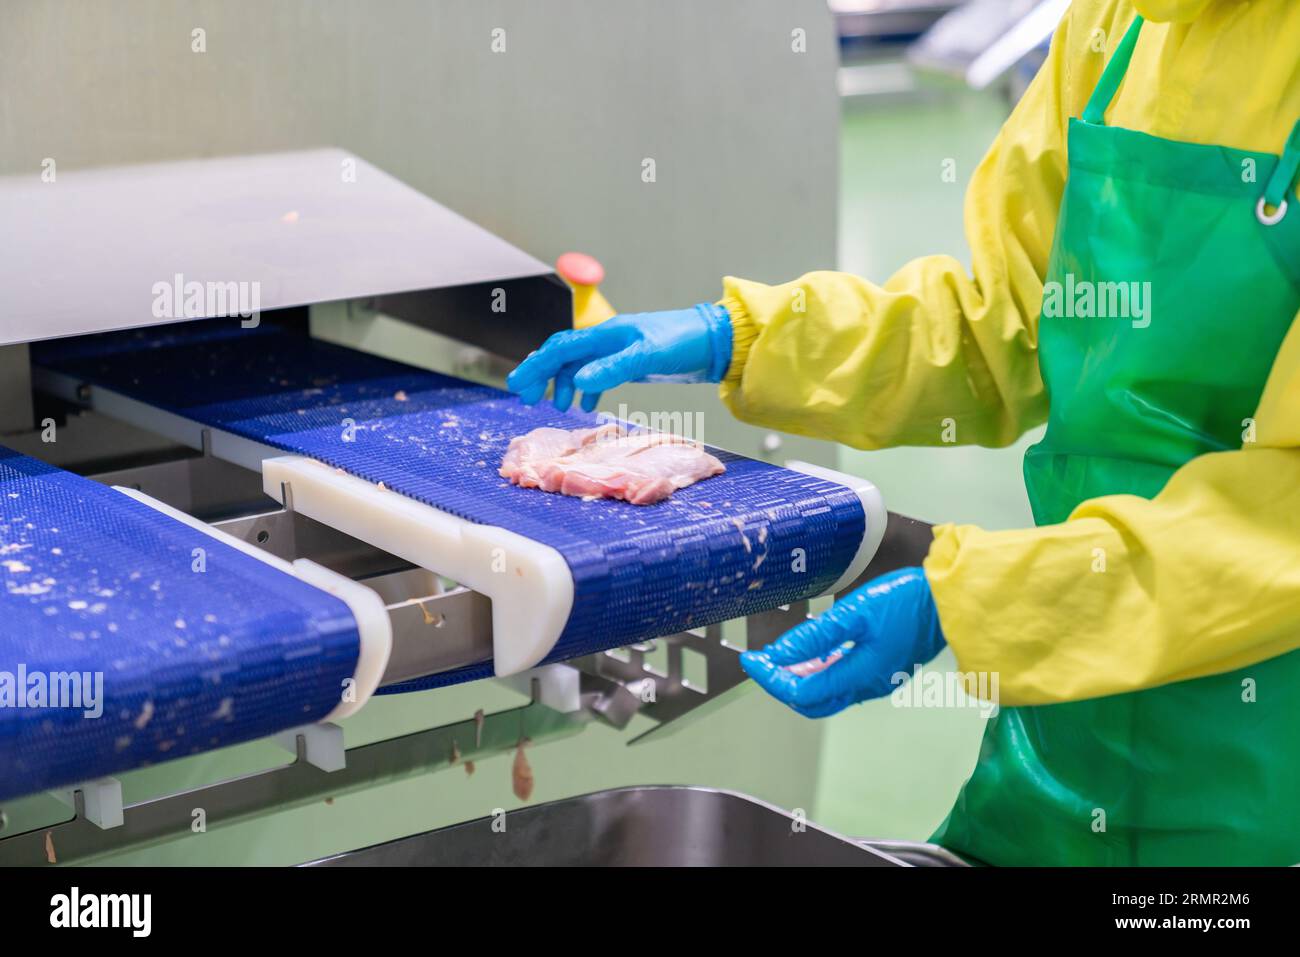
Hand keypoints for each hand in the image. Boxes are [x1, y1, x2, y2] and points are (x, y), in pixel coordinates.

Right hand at [506, 303, 731, 411]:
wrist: (713, 340)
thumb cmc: (682, 343)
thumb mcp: (647, 356)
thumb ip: (613, 368)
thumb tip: (580, 382)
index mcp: (605, 335)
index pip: (561, 349)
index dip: (537, 366)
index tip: (518, 384)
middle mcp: (607, 340)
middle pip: (564, 355)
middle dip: (543, 375)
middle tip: (527, 397)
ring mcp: (618, 350)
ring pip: (580, 365)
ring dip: (565, 384)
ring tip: (557, 405)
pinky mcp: (630, 361)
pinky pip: (599, 373)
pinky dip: (588, 388)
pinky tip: (588, 405)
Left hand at [739, 568, 945, 717]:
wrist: (950, 603)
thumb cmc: (906, 601)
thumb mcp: (855, 613)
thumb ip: (816, 637)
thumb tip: (778, 655)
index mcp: (858, 676)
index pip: (800, 691)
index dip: (770, 678)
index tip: (750, 659)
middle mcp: (865, 686)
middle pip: (812, 701)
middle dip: (780, 684)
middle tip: (759, 662)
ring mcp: (875, 681)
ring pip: (826, 693)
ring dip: (798, 679)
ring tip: (775, 657)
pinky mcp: (881, 670)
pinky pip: (841, 681)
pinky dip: (818, 672)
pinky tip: (808, 655)